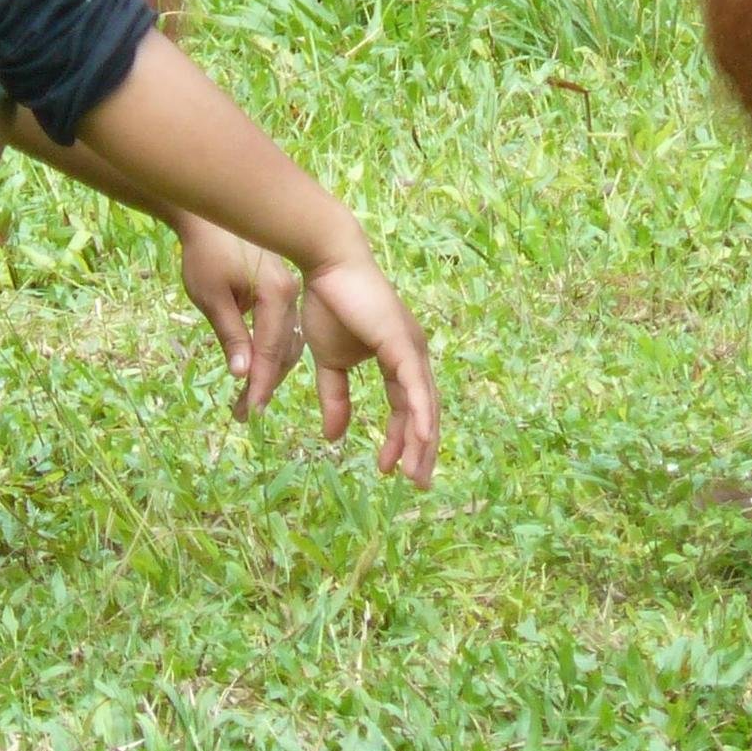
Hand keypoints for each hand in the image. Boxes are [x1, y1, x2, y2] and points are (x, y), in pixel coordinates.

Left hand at [175, 215, 303, 419]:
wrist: (208, 218)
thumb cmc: (205, 254)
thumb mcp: (211, 298)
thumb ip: (230, 336)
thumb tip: (242, 375)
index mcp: (276, 294)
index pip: (270, 350)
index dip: (260, 384)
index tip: (250, 413)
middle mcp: (290, 293)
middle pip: (284, 350)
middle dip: (264, 383)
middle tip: (243, 414)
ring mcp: (289, 291)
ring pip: (286, 341)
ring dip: (269, 370)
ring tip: (247, 399)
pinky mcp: (281, 289)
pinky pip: (283, 328)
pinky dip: (272, 351)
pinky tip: (257, 368)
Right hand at [297, 257, 439, 486]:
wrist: (327, 266)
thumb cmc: (330, 304)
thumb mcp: (330, 363)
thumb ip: (336, 398)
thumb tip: (334, 438)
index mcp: (398, 359)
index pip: (406, 408)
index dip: (399, 439)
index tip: (388, 470)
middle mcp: (413, 355)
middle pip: (424, 412)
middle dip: (421, 450)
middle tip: (417, 484)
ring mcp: (412, 348)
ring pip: (425, 404)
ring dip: (422, 442)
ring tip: (416, 474)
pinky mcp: (403, 342)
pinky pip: (416, 386)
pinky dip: (421, 414)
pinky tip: (421, 439)